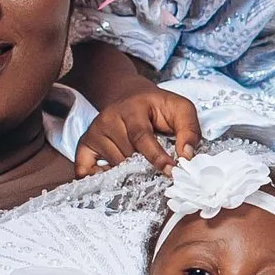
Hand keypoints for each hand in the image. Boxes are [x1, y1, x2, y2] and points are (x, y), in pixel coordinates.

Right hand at [76, 84, 203, 176]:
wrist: (129, 95)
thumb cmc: (157, 107)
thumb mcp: (180, 110)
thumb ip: (189, 130)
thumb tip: (187, 157)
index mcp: (133, 108)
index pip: (141, 136)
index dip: (156, 156)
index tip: (170, 171)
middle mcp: (109, 118)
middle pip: (127, 154)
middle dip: (145, 166)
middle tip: (157, 170)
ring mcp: (95, 131)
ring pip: (113, 164)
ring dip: (129, 172)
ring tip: (140, 167)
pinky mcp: (85, 142)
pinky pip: (85, 169)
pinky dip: (98, 179)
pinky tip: (114, 178)